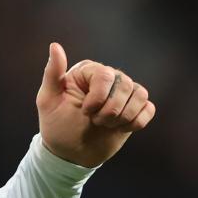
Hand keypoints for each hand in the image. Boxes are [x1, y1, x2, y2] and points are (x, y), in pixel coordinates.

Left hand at [36, 42, 155, 167]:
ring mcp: (123, 94)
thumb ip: (52, 73)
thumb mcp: (48, 100)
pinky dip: (136, 122)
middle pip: (125, 85)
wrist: (69, 152)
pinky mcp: (135, 110)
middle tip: (94, 121)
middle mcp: (108, 78)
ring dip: (124, 116)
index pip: (105, 75)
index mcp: (88, 71)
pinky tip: (120, 128)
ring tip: (106, 125)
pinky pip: (149, 109)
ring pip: (140, 94)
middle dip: (110, 110)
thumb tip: (55, 45)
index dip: (98, 98)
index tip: (84, 112)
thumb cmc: (56, 125)